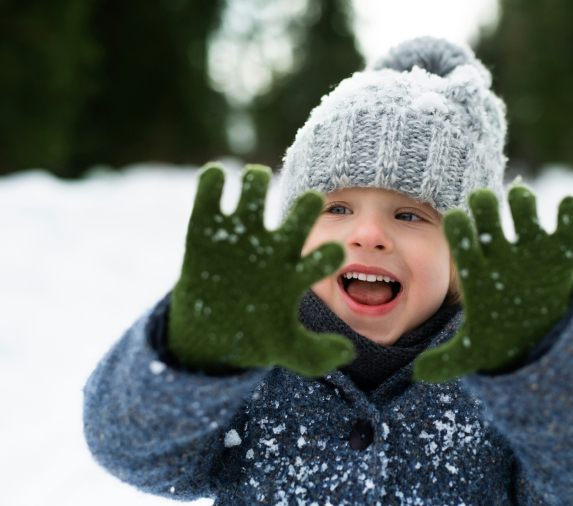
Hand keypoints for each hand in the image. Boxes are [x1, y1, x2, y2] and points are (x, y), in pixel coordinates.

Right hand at [169, 163, 354, 376]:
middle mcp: (272, 246)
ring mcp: (240, 235)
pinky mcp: (204, 228)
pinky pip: (211, 193)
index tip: (337, 254)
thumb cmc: (254, 336)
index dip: (332, 254)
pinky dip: (213, 181)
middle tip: (311, 201)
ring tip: (257, 181)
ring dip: (258, 180)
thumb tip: (349, 354)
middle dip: (307, 205)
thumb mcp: (287, 350)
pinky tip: (217, 178)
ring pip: (256, 191)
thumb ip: (317, 355)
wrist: (206, 335)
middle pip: (300, 214)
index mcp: (295, 272)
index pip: (325, 257)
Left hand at [413, 183, 572, 381]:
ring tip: (520, 199)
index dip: (457, 228)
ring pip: (524, 208)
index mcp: (477, 268)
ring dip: (521, 199)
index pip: (461, 238)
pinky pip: (569, 221)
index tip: (454, 220)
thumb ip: (447, 361)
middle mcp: (502, 250)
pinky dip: (570, 211)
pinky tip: (566, 208)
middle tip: (481, 199)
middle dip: (484, 204)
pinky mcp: (564, 249)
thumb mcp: (473, 352)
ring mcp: (533, 246)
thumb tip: (419, 374)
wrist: (536, 335)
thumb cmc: (498, 337)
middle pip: (488, 215)